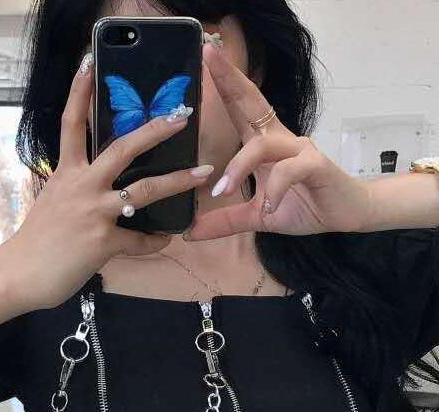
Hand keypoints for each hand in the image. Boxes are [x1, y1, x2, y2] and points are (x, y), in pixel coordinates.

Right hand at [5, 54, 214, 311]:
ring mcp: (94, 213)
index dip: (80, 91)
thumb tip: (99, 190)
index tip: (90, 62)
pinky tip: (164, 240)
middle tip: (181, 117)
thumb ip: (75, 190)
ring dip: (177, 180)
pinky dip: (155, 241)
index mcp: (66, 174)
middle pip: (123, 148)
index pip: (72, 123)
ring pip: (145, 190)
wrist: (19, 274)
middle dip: (156, 129)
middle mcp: (82, 186)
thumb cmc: (35, 242)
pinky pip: (140, 240)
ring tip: (201, 173)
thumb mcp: (53, 204)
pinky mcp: (104, 242)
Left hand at [184, 41, 373, 240]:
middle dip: (229, 80)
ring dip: (238, 166)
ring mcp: (299, 149)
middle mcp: (280, 138)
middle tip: (208, 56)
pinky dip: (275, 189)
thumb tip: (189, 232)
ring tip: (222, 191)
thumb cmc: (302, 205)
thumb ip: (224, 221)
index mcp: (263, 144)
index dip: (223, 83)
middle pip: (252, 102)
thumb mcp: (257, 216)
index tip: (203, 57)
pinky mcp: (316, 165)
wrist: (344, 214)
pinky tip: (271, 207)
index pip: (239, 108)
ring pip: (262, 145)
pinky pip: (289, 170)